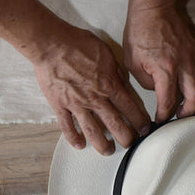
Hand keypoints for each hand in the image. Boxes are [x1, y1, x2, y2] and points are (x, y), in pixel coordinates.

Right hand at [32, 25, 150, 154]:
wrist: (51, 44)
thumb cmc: (78, 43)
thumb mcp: (106, 53)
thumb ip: (116, 72)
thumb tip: (123, 84)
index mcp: (109, 85)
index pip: (130, 108)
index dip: (140, 121)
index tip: (144, 129)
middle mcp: (95, 98)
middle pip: (115, 124)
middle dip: (126, 137)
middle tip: (130, 143)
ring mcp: (76, 104)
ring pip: (92, 131)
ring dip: (102, 144)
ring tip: (108, 151)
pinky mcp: (59, 105)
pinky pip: (67, 126)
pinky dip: (73, 138)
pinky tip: (79, 145)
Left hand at [123, 6, 194, 122]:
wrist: (154, 9)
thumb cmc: (139, 33)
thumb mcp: (132, 62)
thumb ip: (146, 82)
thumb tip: (157, 91)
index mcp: (165, 69)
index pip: (168, 100)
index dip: (164, 114)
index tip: (160, 119)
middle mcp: (183, 65)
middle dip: (189, 113)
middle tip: (180, 118)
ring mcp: (194, 58)